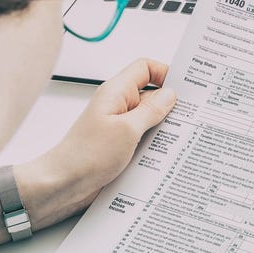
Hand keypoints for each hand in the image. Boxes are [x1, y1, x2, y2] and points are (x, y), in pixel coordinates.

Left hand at [27, 58, 176, 222]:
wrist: (63, 184)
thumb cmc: (85, 156)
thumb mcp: (127, 130)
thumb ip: (151, 110)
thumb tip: (170, 95)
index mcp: (116, 92)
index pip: (145, 68)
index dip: (165, 73)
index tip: (184, 87)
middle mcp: (117, 106)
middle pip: (151, 93)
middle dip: (170, 104)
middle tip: (189, 116)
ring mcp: (119, 126)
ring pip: (150, 118)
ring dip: (163, 127)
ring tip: (177, 138)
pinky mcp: (120, 144)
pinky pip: (144, 137)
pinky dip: (155, 143)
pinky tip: (164, 153)